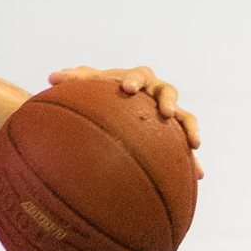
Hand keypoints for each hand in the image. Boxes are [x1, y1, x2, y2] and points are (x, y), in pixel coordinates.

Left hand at [49, 65, 202, 178]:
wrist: (117, 106)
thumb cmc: (101, 93)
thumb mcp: (88, 86)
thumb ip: (74, 81)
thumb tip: (52, 78)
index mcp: (139, 79)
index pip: (139, 75)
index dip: (135, 81)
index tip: (128, 89)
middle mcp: (158, 93)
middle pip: (168, 92)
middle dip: (168, 101)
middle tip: (165, 110)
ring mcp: (168, 114)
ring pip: (185, 117)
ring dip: (189, 128)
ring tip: (194, 144)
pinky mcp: (174, 135)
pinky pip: (185, 146)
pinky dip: (192, 159)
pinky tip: (198, 175)